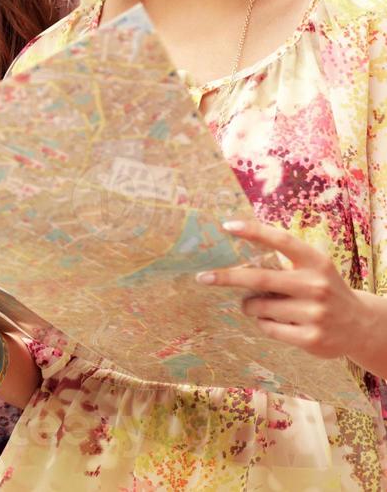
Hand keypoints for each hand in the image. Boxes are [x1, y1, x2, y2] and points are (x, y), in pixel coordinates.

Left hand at [197, 219, 373, 358]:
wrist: (361, 325)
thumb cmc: (324, 290)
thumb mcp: (313, 269)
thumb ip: (283, 262)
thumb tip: (234, 258)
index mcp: (316, 262)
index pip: (281, 241)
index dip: (254, 231)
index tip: (227, 226)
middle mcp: (316, 285)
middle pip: (259, 278)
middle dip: (227, 277)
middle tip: (203, 277)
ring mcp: (315, 313)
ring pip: (259, 307)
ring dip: (250, 305)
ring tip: (262, 305)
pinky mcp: (311, 338)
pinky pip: (268, 328)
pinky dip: (263, 323)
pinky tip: (277, 322)